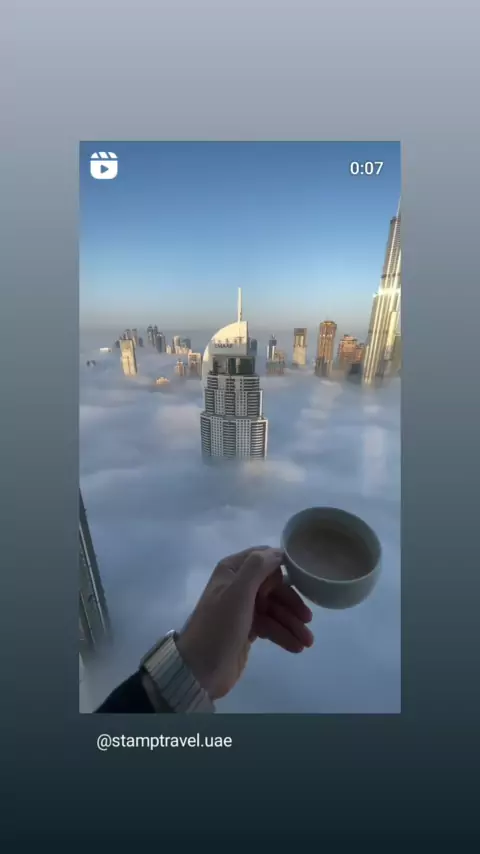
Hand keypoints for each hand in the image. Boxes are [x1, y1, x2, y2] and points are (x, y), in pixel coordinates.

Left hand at [176, 547, 313, 700]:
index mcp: (232, 570)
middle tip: (308, 619)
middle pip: (274, 587)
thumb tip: (280, 552)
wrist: (200, 670)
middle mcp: (238, 585)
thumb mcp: (237, 593)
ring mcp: (243, 608)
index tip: (299, 583)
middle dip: (292, 603)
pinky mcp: (247, 629)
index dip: (282, 570)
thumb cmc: (219, 627)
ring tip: (308, 642)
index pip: (264, 558)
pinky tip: (297, 647)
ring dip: (292, 623)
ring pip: (275, 609)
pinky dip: (284, 634)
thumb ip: (257, 567)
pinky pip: (271, 626)